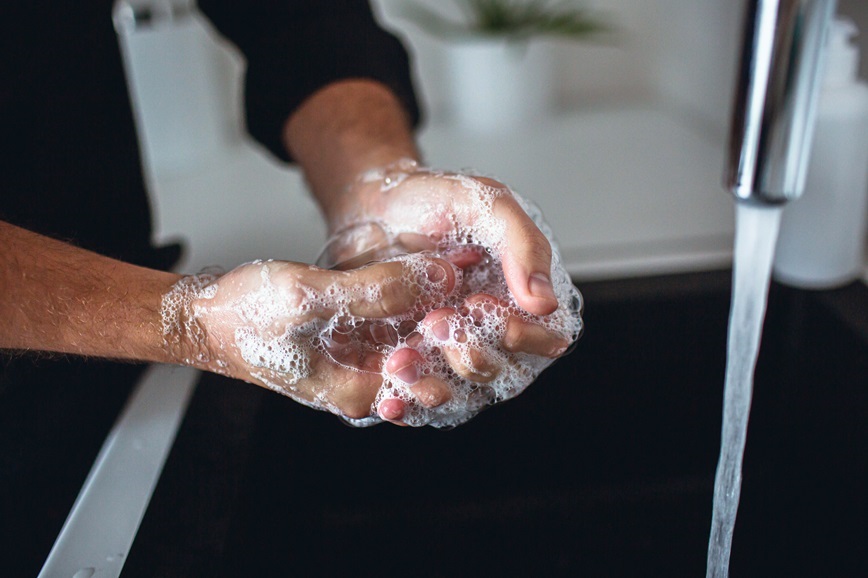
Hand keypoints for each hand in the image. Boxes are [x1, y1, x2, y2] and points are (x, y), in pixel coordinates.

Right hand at [164, 256, 458, 423]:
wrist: (206, 315)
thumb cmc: (244, 314)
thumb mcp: (309, 295)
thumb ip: (375, 289)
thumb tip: (438, 277)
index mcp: (359, 390)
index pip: (432, 375)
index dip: (461, 336)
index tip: (479, 300)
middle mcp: (368, 382)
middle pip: (434, 359)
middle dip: (460, 320)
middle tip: (484, 282)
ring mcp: (365, 361)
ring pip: (422, 334)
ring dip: (445, 302)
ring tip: (470, 264)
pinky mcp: (360, 338)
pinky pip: (402, 319)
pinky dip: (422, 295)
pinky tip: (442, 265)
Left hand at [320, 161, 581, 425]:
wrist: (370, 207)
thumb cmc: (433, 200)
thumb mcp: (484, 203)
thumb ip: (522, 244)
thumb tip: (545, 302)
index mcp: (523, 298)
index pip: (546, 340)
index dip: (520, 335)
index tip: (478, 305)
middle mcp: (495, 333)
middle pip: (505, 375)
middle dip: (473, 357)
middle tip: (435, 322)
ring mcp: (454, 354)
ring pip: (463, 396)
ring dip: (437, 388)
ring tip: (402, 361)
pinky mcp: (417, 366)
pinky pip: (419, 401)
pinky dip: (407, 405)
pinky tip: (390, 399)